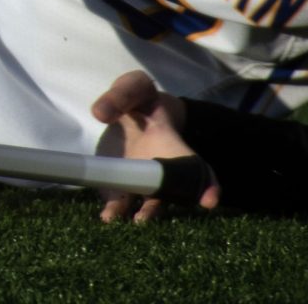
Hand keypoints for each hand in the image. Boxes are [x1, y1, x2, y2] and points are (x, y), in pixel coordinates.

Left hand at [91, 70, 217, 222]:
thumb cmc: (141, 99)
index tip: (209, 201)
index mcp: (173, 146)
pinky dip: (114, 208)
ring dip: (129, 213)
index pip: (194, 169)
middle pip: (165, 196)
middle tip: (141, 220)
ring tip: (112, 219)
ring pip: (142, 203)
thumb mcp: (134, 87)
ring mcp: (141, 179)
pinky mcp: (121, 181)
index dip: (205, 185)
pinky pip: (120, 198)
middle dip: (153, 210)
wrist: (135, 111)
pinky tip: (104, 217)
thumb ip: (120, 96)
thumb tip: (99, 114)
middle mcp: (161, 170)